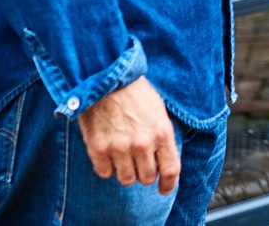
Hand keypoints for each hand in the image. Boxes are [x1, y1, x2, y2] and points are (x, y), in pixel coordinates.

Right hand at [79, 76, 179, 192]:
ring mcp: (119, 147)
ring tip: (123, 156)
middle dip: (145, 173)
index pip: (170, 169)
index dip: (168, 184)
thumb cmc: (135, 93)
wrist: (106, 78)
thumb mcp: (159, 111)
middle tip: (140, 162)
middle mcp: (142, 143)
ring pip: (126, 179)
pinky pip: (105, 173)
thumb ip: (161, 137)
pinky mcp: (98, 148)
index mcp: (162, 132)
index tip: (164, 189)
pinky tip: (108, 153)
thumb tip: (162, 161)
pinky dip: (107, 167)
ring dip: (126, 171)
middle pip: (147, 178)